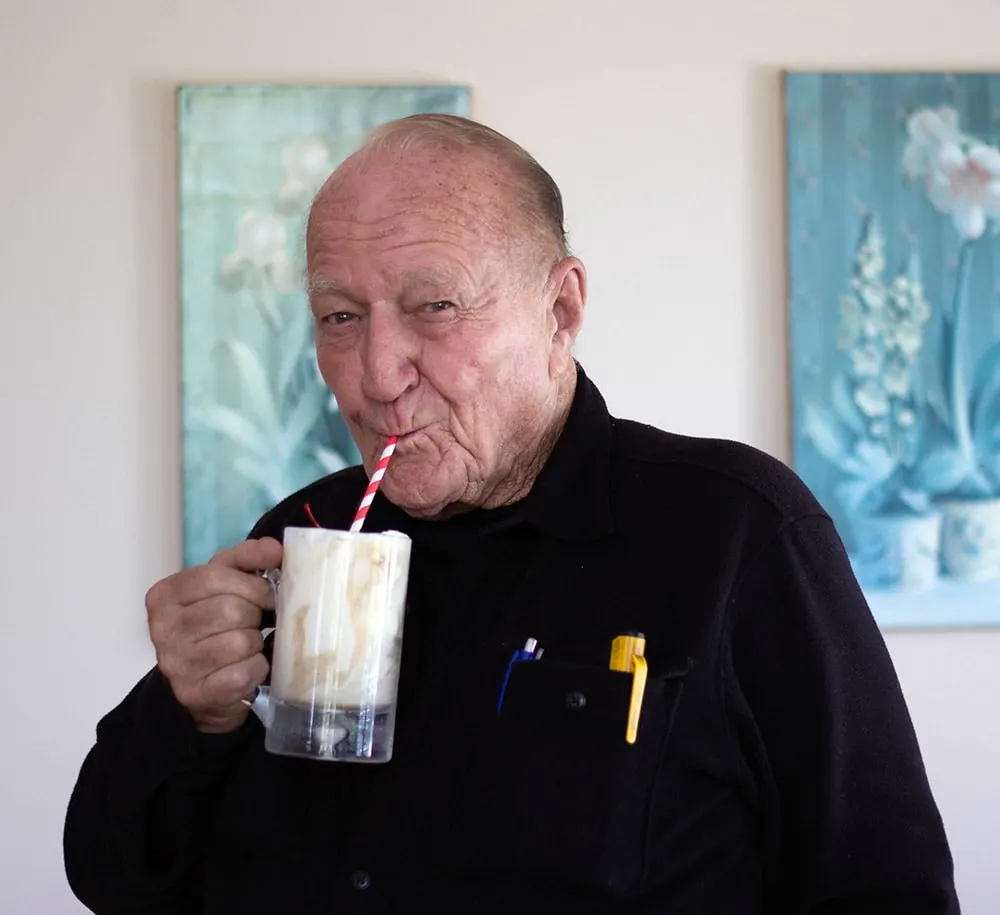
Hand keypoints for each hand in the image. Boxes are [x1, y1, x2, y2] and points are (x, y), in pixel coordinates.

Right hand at [145, 537, 282, 732]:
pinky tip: (249, 667)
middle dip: (255, 615)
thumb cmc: (218, 627)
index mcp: (164, 595)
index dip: (251, 584)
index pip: (214, 576)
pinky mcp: (195, 693)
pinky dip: (257, 668)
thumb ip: (247, 559)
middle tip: (257, 622)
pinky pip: (244, 672)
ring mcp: (175, 664)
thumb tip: (274, 549)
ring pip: (240, 641)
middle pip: (230, 609)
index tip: (266, 594)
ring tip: (249, 645)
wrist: (206, 688)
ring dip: (256, 643)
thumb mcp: (226, 584)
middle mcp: (162, 629)